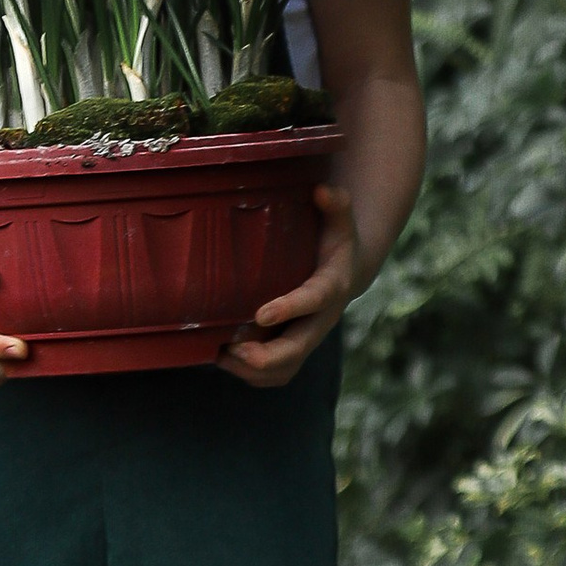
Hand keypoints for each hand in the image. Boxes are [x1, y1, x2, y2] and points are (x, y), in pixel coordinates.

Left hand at [219, 184, 357, 387]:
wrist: (345, 273)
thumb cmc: (334, 242)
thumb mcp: (339, 220)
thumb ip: (335, 204)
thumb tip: (322, 190)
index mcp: (331, 287)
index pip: (313, 301)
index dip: (290, 309)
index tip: (262, 314)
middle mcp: (321, 320)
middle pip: (298, 348)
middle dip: (267, 357)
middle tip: (233, 351)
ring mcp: (308, 339)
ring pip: (285, 369)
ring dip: (252, 370)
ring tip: (220, 355)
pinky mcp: (294, 350)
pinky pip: (276, 374)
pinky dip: (250, 375)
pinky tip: (223, 359)